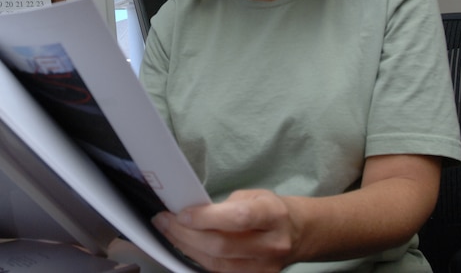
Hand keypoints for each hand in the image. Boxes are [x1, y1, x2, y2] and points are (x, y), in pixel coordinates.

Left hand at [152, 189, 296, 272]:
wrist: (296, 233)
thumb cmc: (269, 210)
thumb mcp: (253, 195)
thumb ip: (225, 205)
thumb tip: (190, 212)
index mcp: (273, 215)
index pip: (238, 218)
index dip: (206, 218)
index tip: (181, 213)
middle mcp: (272, 244)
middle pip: (222, 246)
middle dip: (186, 234)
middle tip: (164, 222)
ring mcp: (265, 268)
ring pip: (217, 265)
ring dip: (187, 249)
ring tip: (170, 233)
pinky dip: (199, 260)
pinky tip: (186, 247)